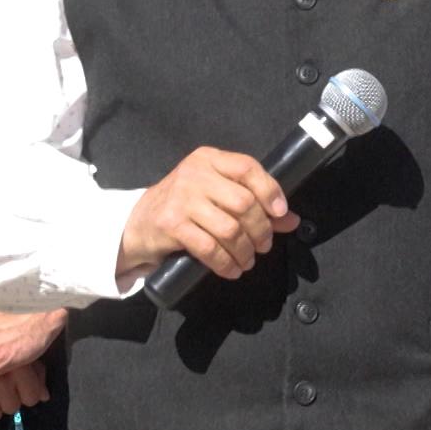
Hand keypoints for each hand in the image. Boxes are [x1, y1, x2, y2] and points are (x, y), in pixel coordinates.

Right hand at [117, 146, 297, 280]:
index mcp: (208, 159)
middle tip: (264, 245)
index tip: (281, 213)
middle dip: (261, 229)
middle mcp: (194, 174)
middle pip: (243, 202)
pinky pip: (209, 248)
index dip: (270, 190)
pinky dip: (226, 263)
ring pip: (229, 228)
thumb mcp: (216, 195)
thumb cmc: (185, 205)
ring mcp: (181, 199)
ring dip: (245, 250)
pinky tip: (232, 270)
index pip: (247, 167)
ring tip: (248, 260)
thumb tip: (292, 220)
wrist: (138, 222)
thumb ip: (253, 202)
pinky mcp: (171, 225)